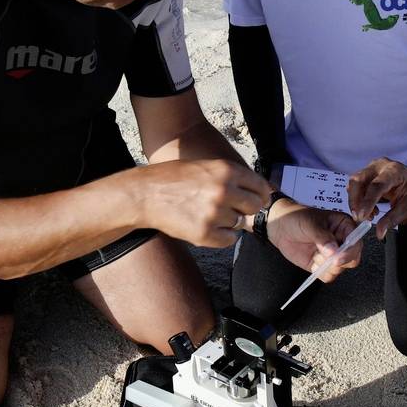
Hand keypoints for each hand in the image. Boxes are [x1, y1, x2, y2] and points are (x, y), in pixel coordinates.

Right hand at [133, 160, 270, 246]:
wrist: (145, 194)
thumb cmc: (173, 178)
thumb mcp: (205, 166)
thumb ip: (230, 177)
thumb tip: (255, 190)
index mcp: (226, 171)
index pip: (260, 186)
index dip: (261, 194)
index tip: (259, 199)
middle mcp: (224, 191)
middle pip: (255, 207)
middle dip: (246, 209)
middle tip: (232, 209)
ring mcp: (214, 213)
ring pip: (240, 224)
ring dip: (229, 222)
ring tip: (209, 215)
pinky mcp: (204, 233)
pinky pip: (229, 239)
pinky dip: (222, 236)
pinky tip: (207, 227)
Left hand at [264, 201, 362, 280]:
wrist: (280, 227)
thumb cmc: (297, 218)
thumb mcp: (310, 224)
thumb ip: (323, 238)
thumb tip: (334, 251)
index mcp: (344, 226)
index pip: (356, 241)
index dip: (350, 250)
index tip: (338, 257)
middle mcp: (342, 241)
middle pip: (352, 258)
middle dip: (339, 262)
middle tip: (326, 259)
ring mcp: (333, 255)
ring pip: (340, 269)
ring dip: (327, 266)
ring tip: (315, 254)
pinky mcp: (322, 265)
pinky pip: (328, 276)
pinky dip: (320, 272)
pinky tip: (312, 262)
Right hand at [346, 158, 406, 238]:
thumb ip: (391, 220)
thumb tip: (379, 233)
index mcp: (395, 171)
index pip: (376, 185)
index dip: (367, 201)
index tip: (362, 216)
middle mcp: (381, 165)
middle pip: (358, 180)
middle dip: (355, 201)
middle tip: (359, 218)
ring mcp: (372, 168)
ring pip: (354, 183)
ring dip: (356, 201)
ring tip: (368, 216)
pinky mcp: (367, 173)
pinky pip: (356, 185)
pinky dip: (358, 199)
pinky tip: (369, 209)